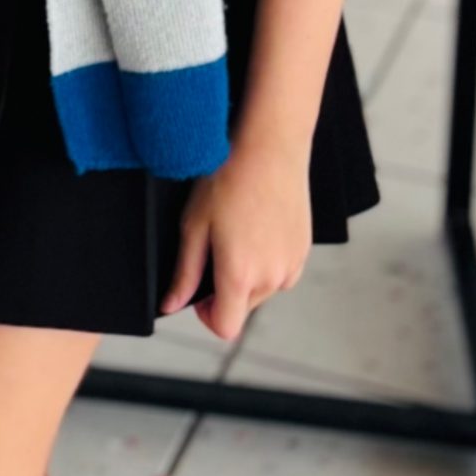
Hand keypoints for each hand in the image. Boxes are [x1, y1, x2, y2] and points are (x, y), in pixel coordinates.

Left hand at [161, 135, 312, 340]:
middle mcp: (272, 278)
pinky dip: (265, 262)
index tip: (198, 294)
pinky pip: (280, 273)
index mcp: (241, 275)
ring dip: (246, 276)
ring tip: (236, 233)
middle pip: (242, 308)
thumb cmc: (227, 181)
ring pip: (262, 291)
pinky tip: (255, 229)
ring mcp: (292, 266)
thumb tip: (171, 305)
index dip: (206, 316)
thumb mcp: (194, 226)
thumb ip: (184, 273)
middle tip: (213, 249)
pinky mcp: (304, 252)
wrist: (269, 148)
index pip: (226, 327)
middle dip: (224, 290)